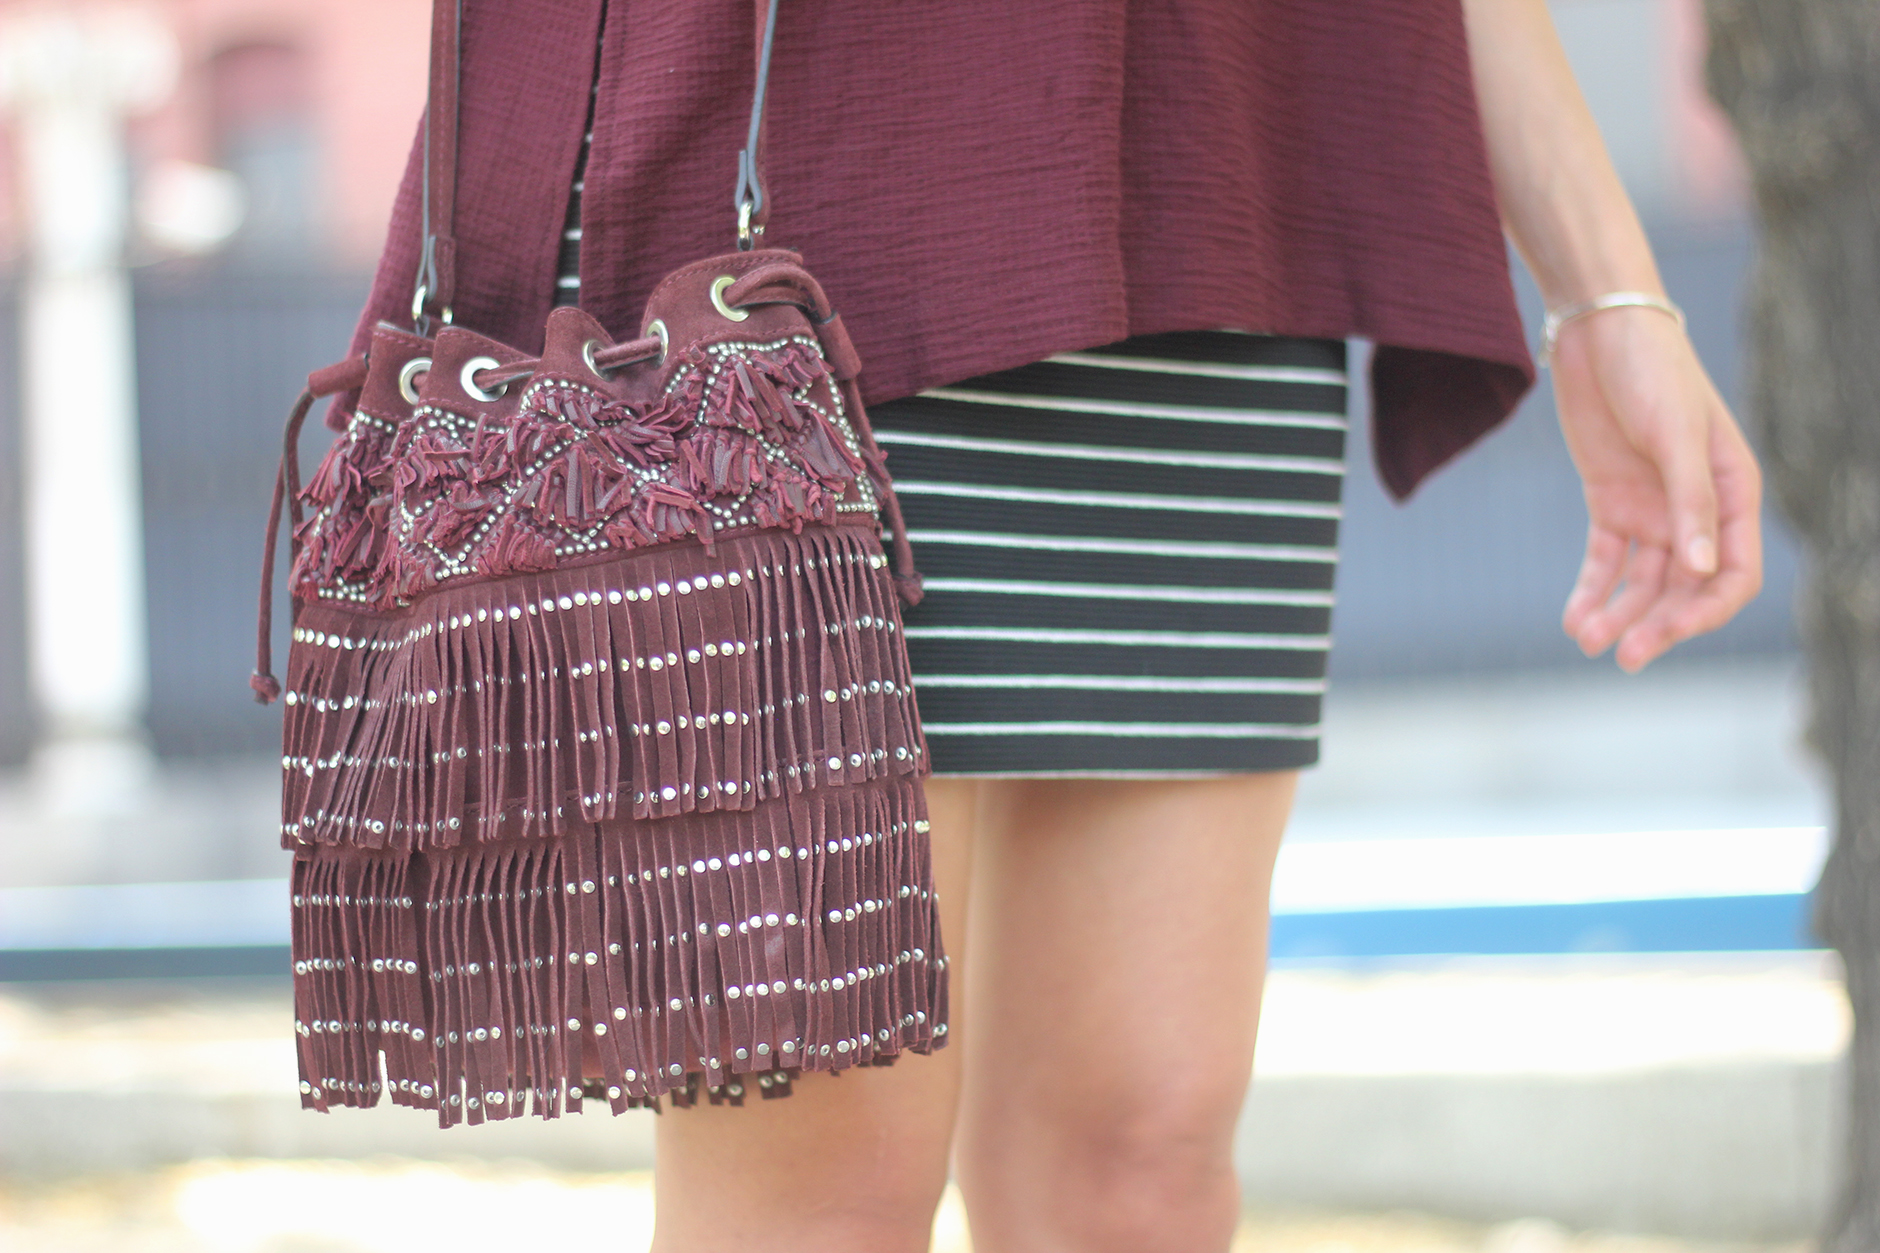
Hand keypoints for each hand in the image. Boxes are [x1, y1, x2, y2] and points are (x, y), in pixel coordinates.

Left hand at [1551, 304, 1762, 670]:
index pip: (1733, 573)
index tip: (1669, 633)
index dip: (1706, 610)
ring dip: (1619, 613)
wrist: (1599, 333)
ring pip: (1642, 581)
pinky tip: (1575, 618)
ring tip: (1587, 639)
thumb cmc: (1653, 373)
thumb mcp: (1675, 435)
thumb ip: (1690, 501)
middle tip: (1625, 655)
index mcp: (1733, 494)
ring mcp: (1652, 508)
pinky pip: (1605, 561)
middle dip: (1658, 623)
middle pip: (1685, 587)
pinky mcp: (1610, 503)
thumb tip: (1702, 567)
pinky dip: (1592, 590)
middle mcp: (1696, 509)